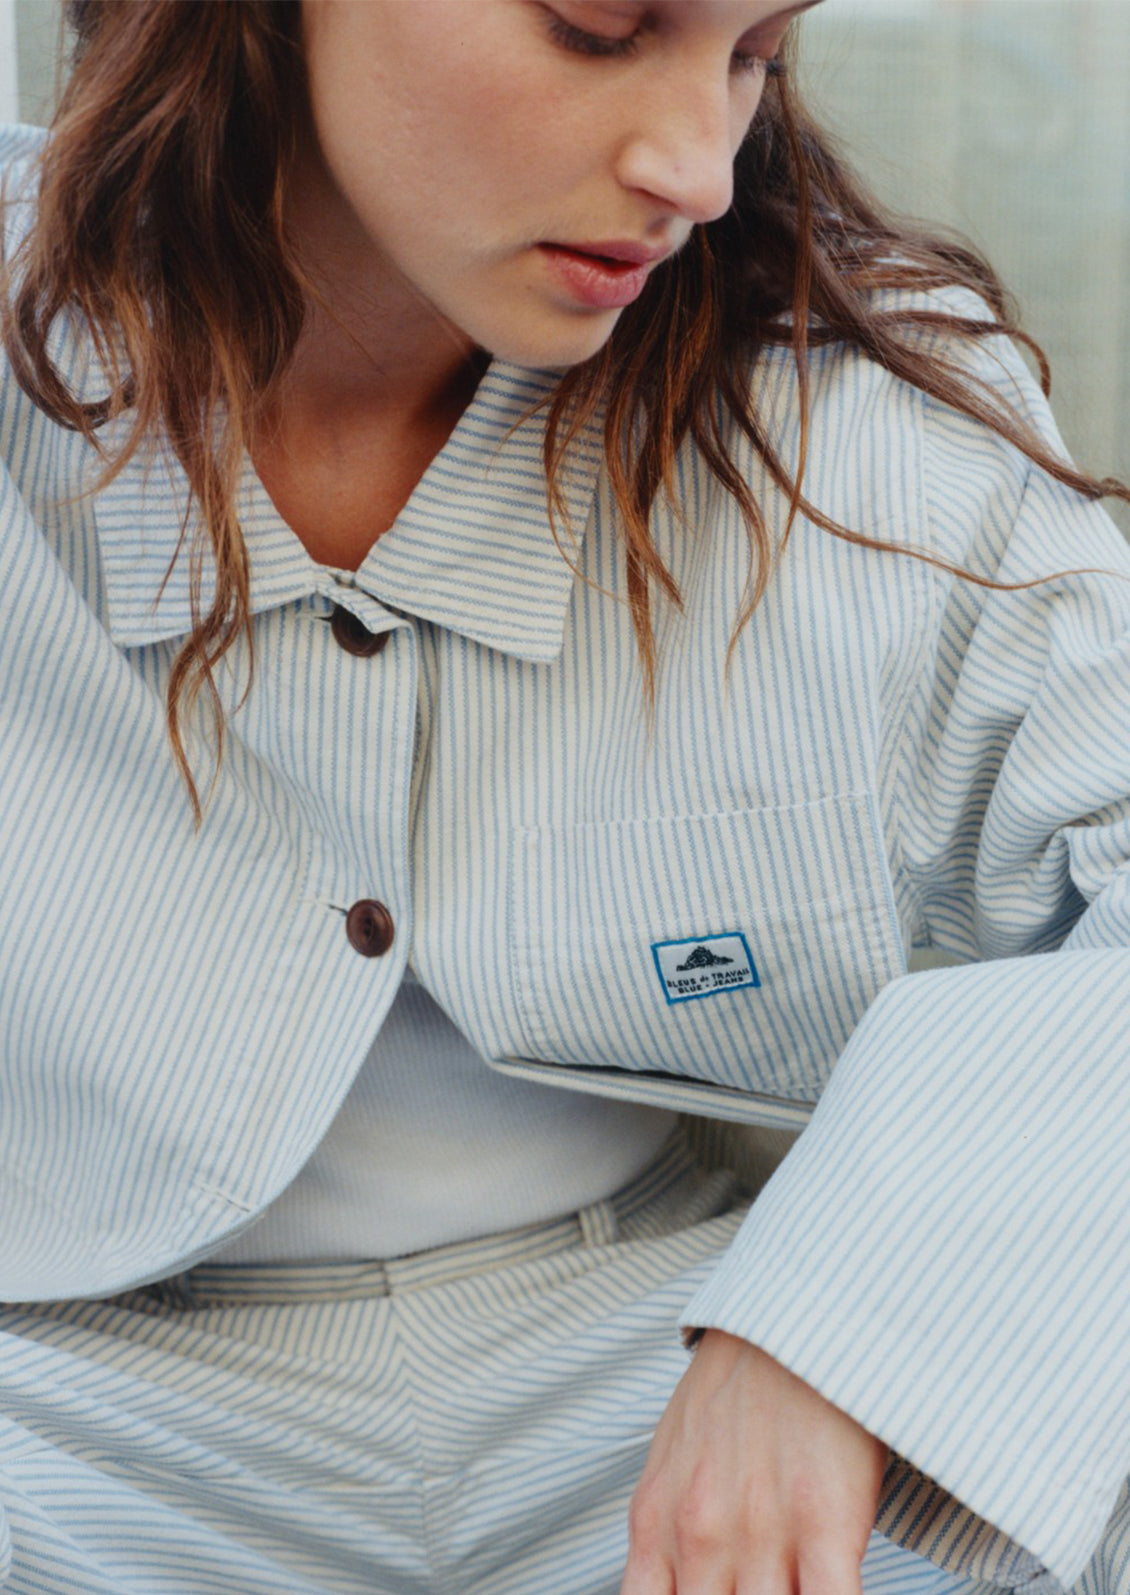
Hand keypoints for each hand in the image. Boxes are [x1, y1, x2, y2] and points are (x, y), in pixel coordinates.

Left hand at [621, 1330, 887, 1593]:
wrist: (790, 1317)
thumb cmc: (738, 1390)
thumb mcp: (674, 1460)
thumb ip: (668, 1534)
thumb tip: (675, 1589)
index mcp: (655, 1525)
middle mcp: (698, 1538)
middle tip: (755, 1588)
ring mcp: (759, 1533)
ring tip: (794, 1583)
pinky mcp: (824, 1523)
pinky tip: (832, 1590)